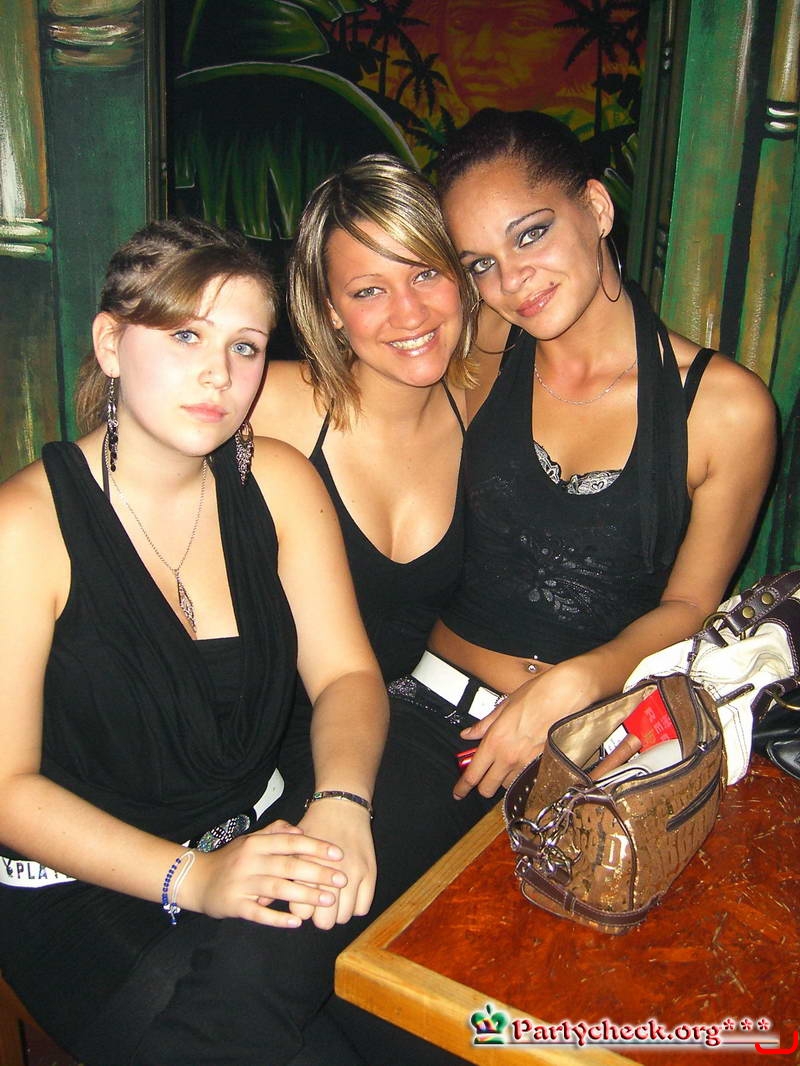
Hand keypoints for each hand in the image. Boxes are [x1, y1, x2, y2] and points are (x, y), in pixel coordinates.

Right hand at [189, 819, 347, 926]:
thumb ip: (275, 832)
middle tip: (342, 879)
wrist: (196, 879)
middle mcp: (250, 861)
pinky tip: (297, 923)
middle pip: (289, 866)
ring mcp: (242, 884)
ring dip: (305, 895)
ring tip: (328, 900)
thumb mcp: (250, 840)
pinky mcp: (235, 906)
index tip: (338, 854)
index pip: (291, 843)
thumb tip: (300, 831)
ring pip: (278, 889)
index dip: (315, 847)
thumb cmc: (231, 860)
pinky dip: (278, 919)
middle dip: (318, 872)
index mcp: (256, 844)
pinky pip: (259, 914)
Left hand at [289, 799, 375, 928]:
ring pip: (344, 917)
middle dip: (320, 918)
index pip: (302, 912)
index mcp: (308, 870)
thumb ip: (280, 877)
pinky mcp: (369, 873)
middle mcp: (331, 875)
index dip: (301, 909)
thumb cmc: (313, 827)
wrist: (341, 806)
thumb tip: (260, 902)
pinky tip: (348, 899)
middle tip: (318, 909)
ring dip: (338, 914)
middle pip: (325, 921)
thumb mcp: (292, 848)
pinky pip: (362, 907)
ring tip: (334, 903)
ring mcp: (353, 875)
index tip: (301, 904)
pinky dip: (354, 908)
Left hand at [453, 662, 591, 798]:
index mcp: (495, 741)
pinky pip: (527, 780)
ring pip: (508, 786)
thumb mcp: (503, 706)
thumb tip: (469, 734)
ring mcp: (528, 763)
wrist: (565, 695)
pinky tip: (524, 762)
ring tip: (507, 763)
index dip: (462, 787)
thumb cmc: (537, 695)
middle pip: (487, 788)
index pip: (472, 774)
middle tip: (483, 776)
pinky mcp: (544, 765)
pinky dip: (522, 775)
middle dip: (482, 786)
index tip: (458, 792)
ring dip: (504, 779)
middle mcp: (510, 757)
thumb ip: (484, 725)